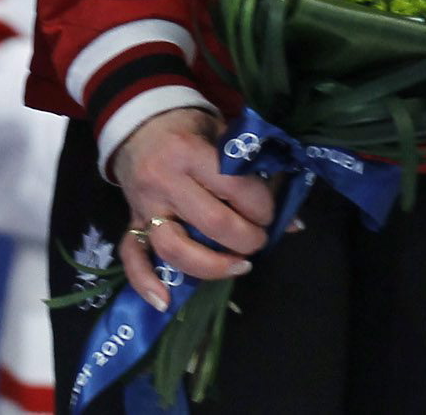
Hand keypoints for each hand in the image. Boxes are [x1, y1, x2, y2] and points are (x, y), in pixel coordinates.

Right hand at [109, 107, 275, 308]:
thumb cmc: (188, 125)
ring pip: (173, 248)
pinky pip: (132, 257)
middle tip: (260, 240)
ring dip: (211, 266)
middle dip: (246, 238)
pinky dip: (145, 282)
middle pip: (211, 223)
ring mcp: (144, 206)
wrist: (138, 123)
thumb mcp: (222, 132)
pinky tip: (164, 302)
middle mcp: (165, 181)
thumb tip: (294, 218)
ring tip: (239, 267)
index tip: (271, 213)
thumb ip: (253, 169)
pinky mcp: (131, 221)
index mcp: (190, 153)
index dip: (261, 206)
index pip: (234, 187)